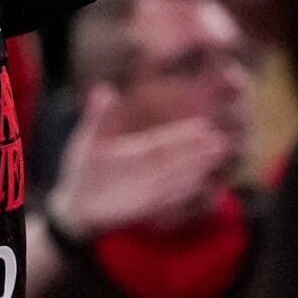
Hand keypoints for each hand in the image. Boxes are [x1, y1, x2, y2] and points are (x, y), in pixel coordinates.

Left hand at [45, 85, 234, 243]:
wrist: (76, 204)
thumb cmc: (83, 170)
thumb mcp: (88, 140)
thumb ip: (97, 117)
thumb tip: (102, 89)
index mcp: (141, 150)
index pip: (167, 142)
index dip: (185, 136)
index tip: (205, 128)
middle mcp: (151, 169)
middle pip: (179, 159)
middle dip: (200, 152)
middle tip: (222, 143)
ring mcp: (149, 188)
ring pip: (178, 178)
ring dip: (196, 171)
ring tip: (216, 163)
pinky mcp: (144, 207)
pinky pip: (167, 200)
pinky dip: (182, 194)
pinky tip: (198, 187)